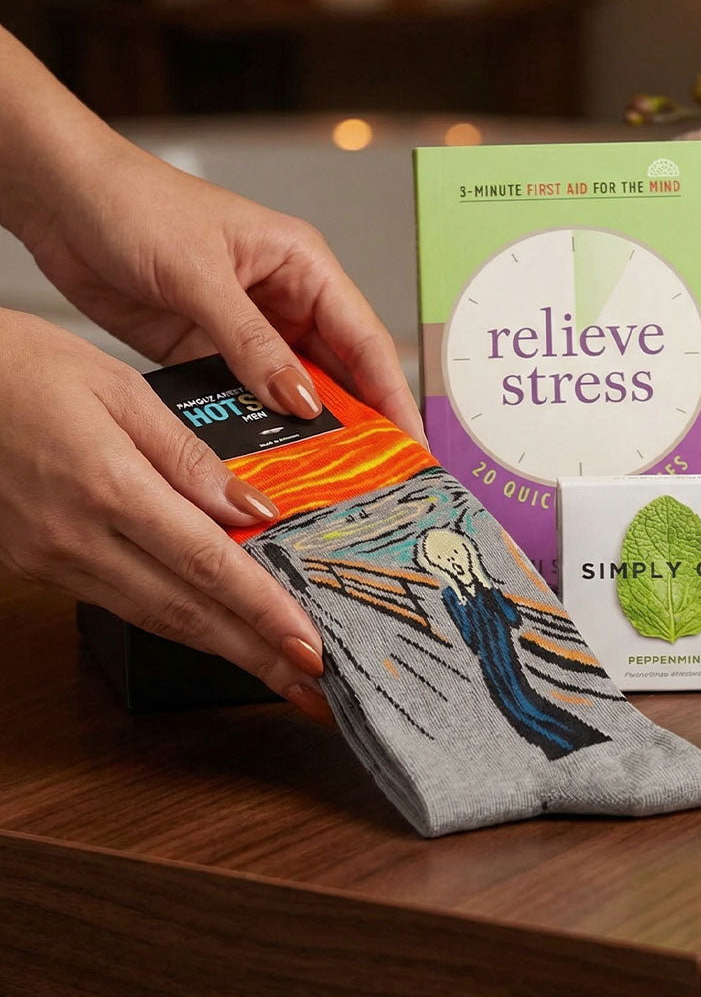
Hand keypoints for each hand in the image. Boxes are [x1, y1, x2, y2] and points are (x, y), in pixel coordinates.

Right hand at [0, 311, 333, 723]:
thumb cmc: (22, 369)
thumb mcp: (120, 388)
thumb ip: (191, 455)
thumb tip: (254, 508)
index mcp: (107, 486)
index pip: (206, 565)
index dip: (263, 612)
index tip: (310, 646)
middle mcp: (76, 538)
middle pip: (185, 613)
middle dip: (256, 655)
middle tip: (315, 687)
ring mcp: (51, 560)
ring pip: (154, 618)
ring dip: (222, 649)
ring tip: (278, 669)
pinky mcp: (37, 566)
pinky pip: (122, 603)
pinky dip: (177, 622)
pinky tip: (215, 630)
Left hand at [15, 138, 424, 442]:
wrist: (59, 199)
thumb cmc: (134, 203)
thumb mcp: (199, 273)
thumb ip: (250, 341)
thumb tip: (301, 400)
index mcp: (303, 265)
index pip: (364, 338)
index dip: (392, 392)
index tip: (410, 439)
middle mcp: (284, 299)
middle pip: (338, 371)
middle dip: (358, 421)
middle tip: (375, 474)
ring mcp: (246, 330)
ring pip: (291, 392)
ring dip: (303, 432)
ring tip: (321, 480)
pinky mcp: (205, 351)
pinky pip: (240, 399)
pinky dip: (251, 430)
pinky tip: (259, 461)